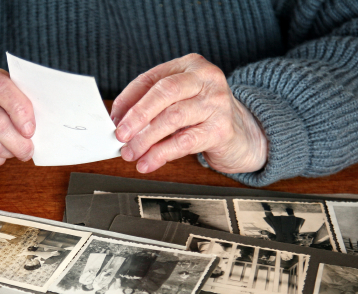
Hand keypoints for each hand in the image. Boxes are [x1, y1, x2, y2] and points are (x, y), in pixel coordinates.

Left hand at [110, 54, 267, 174]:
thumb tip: (118, 120)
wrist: (244, 135)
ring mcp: (217, 103)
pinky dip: (161, 154)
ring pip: (172, 118)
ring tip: (131, 153)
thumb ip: (151, 105)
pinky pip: (184, 142)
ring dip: (145, 139)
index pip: (151, 78)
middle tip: (120, 135)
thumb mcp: (179, 101)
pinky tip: (148, 162)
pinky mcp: (221, 129)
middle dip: (137, 116)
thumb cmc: (205, 115)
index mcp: (191, 66)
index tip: (113, 118)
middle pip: (164, 93)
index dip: (128, 99)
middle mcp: (207, 79)